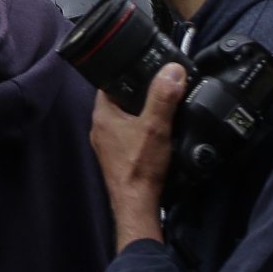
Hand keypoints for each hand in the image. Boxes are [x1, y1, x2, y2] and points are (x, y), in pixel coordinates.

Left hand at [90, 63, 184, 250]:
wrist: (137, 205)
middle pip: (120, 99)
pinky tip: (157, 133)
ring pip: (125, 118)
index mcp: (102, 114)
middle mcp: (100, 127)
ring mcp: (107, 144)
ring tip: (162, 107)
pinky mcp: (117, 158)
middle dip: (139, 93)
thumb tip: (173, 70)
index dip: (127, 72)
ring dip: (141, 113)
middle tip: (160, 86)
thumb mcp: (156, 126)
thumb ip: (163, 97)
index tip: (146, 66)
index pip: (110, 81)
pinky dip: (141, 131)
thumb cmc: (140, 166)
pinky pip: (128, 135)